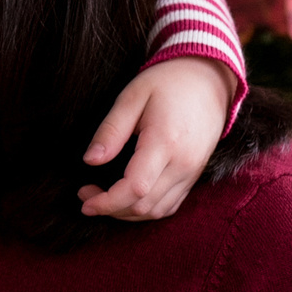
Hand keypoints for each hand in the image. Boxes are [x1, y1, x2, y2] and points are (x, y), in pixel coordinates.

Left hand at [79, 55, 236, 220]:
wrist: (208, 79)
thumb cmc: (166, 83)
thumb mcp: (131, 97)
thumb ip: (111, 131)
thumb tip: (90, 161)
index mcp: (165, 142)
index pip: (135, 188)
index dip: (107, 202)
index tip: (83, 201)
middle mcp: (183, 163)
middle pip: (144, 205)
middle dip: (110, 208)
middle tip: (85, 193)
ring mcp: (192, 171)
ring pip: (158, 210)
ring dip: (126, 212)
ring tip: (103, 197)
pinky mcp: (195, 174)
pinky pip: (171, 204)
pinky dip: (146, 209)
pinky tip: (127, 198)